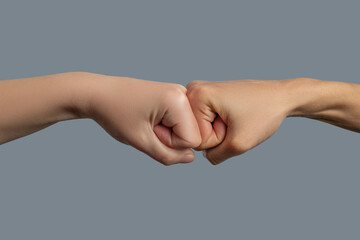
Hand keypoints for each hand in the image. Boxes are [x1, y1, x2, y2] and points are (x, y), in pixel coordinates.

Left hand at [84, 74, 200, 164]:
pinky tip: (149, 117)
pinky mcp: (173, 97)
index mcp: (178, 100)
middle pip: (192, 134)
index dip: (169, 143)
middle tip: (147, 125)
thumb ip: (168, 155)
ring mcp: (179, 94)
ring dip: (166, 132)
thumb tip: (190, 157)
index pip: (192, 140)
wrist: (99, 93)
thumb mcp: (141, 141)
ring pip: (186, 129)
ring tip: (147, 120)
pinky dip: (165, 126)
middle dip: (169, 138)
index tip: (149, 129)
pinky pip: (179, 122)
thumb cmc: (115, 114)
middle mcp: (183, 93)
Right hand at [186, 79, 292, 164]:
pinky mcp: (206, 97)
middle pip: (195, 133)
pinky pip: (206, 123)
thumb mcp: (238, 144)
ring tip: (235, 117)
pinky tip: (233, 115)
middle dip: (217, 134)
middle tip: (236, 121)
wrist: (281, 97)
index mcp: (197, 94)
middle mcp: (193, 90)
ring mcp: (199, 92)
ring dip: (220, 130)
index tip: (234, 123)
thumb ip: (214, 156)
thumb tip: (202, 154)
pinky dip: (221, 125)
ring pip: (201, 129)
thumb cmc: (263, 114)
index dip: (219, 138)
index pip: (196, 138)